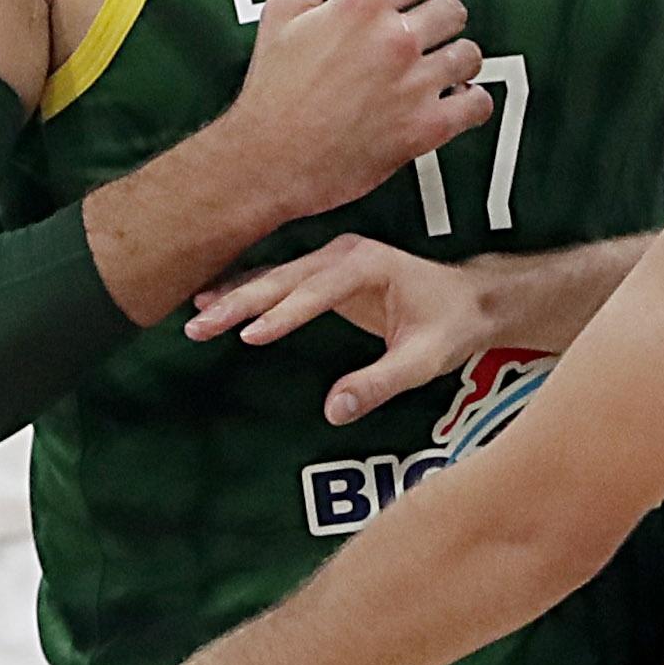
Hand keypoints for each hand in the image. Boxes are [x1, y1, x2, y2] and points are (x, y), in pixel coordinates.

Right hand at [187, 236, 494, 425]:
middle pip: (282, 279)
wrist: (468, 299)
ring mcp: (330, 258)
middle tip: (200, 327)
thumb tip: (333, 410)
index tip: (248, 336)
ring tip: (195, 318)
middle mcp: (343, 253)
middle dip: (239, 303)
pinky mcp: (322, 271)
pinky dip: (244, 290)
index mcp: (367, 265)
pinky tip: (210, 299)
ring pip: (272, 277)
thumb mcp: (423, 361)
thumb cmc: (450, 326)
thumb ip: (379, 383)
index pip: (315, 291)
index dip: (282, 314)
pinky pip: (277, 280)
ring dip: (234, 297)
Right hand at [216, 0, 492, 228]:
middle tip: (423, 36)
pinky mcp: (424, 128)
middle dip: (441, 20)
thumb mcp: (288, 6)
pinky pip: (477, 104)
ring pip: (470, 54)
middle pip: (454, 10)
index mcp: (363, 4)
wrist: (267, 157)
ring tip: (434, 69)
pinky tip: (449, 101)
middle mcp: (394, 40)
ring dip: (456, 60)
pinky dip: (470, 102)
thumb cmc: (274, 86)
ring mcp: (413, 85)